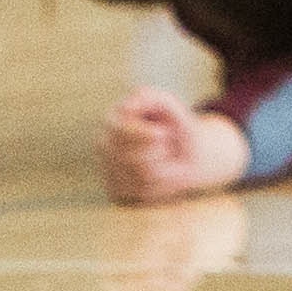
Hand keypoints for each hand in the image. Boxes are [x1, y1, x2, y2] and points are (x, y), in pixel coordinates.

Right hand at [98, 88, 248, 205]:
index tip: (163, 133)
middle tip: (165, 144)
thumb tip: (128, 107)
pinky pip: (140, 192)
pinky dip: (160, 184)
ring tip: (162, 158)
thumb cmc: (176, 126)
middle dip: (156, 151)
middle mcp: (103, 144)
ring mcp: (107, 170)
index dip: (143, 134)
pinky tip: (160, 174)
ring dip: (161, 166)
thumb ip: (152, 97)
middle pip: (128, 156)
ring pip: (138, 176)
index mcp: (112, 118)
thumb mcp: (170, 106)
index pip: (119, 131)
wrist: (188, 155)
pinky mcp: (116, 193)